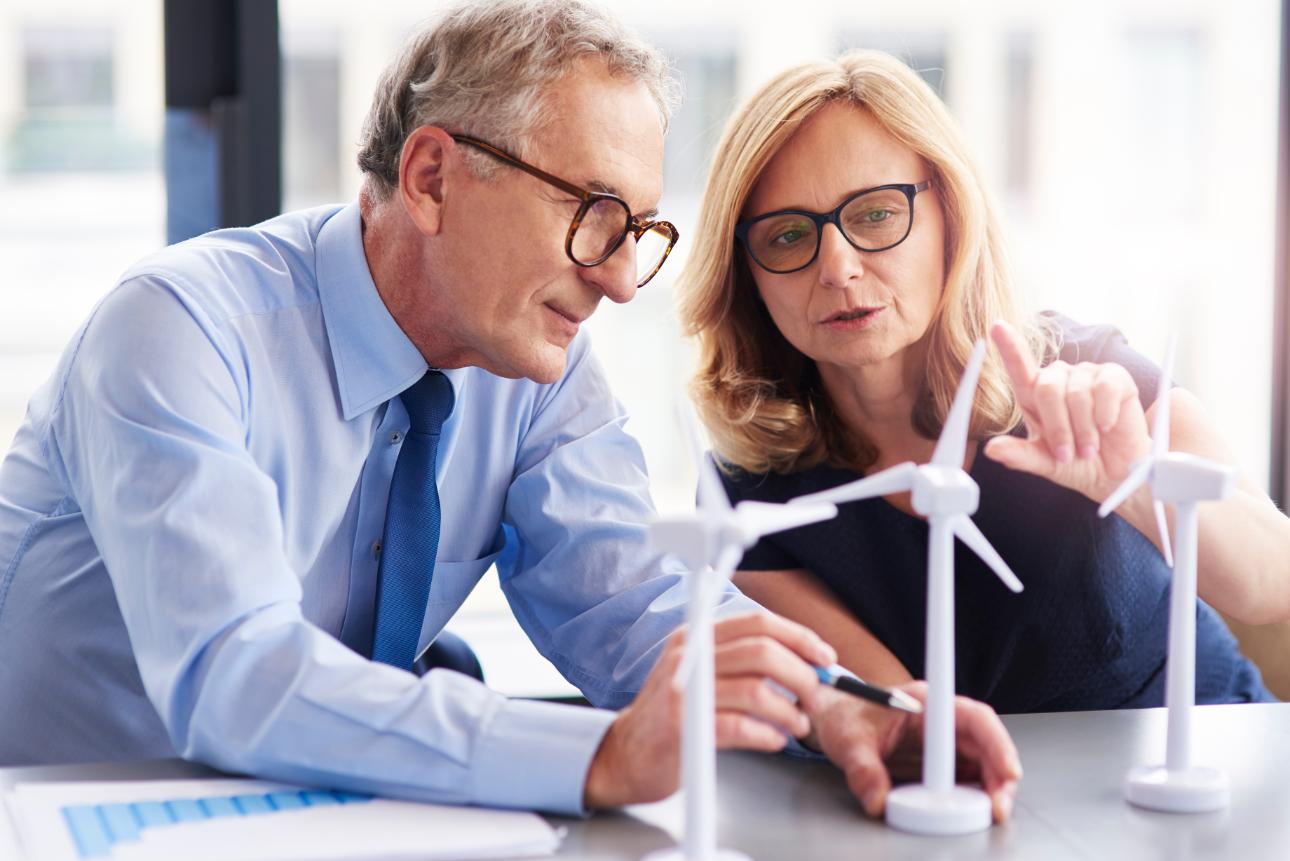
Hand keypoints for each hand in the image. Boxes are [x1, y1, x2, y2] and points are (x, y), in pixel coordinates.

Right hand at [583, 611, 835, 807]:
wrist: (625, 754)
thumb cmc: (671, 716)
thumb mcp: (700, 672)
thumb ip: (741, 661)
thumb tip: (803, 660)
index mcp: (697, 637)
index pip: (757, 622)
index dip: (799, 637)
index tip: (825, 657)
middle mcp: (690, 657)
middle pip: (762, 652)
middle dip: (801, 674)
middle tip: (815, 697)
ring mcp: (685, 692)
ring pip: (757, 690)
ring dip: (789, 711)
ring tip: (797, 725)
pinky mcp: (684, 728)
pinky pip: (742, 727)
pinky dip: (768, 734)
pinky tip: (775, 740)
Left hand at [805, 682, 1021, 821]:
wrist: (833, 719)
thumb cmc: (843, 718)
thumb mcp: (848, 742)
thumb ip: (862, 770)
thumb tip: (877, 801)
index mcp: (926, 702)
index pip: (974, 718)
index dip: (996, 743)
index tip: (1007, 771)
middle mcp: (941, 719)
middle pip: (987, 743)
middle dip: (1001, 775)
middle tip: (1000, 807)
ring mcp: (943, 740)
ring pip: (982, 762)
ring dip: (992, 787)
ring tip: (993, 812)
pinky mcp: (939, 761)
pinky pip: (967, 776)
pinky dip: (975, 794)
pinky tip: (975, 809)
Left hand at [983, 321, 1150, 503]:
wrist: (1116, 470)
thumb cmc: (1076, 462)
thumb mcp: (1045, 463)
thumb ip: (1019, 455)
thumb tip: (991, 450)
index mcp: (1034, 395)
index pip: (1019, 367)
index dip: (1009, 346)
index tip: (997, 327)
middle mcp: (1058, 378)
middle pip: (1047, 390)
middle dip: (1059, 428)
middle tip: (1069, 454)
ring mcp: (1086, 374)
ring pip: (1076, 394)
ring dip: (1084, 429)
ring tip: (1089, 446)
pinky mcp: (1114, 376)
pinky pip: (1104, 389)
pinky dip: (1105, 414)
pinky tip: (1107, 426)